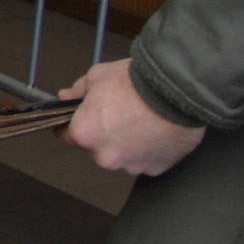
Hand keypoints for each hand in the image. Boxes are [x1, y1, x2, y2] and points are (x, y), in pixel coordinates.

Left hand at [59, 58, 204, 175]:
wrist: (175, 90)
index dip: (73, 126)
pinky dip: (149, 149)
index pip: (67, 136)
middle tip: (119, 114)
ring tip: (141, 121)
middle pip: (97, 149)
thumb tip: (67, 97)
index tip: (80, 121)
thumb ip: (78, 90)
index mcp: (85, 134)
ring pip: (122, 157)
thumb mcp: (98, 76)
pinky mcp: (155, 168)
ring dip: (127, 144)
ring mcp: (132, 165)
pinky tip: (155, 131)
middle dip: (104, 134)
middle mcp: (105, 156)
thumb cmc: (137, 83)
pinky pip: (146, 161)